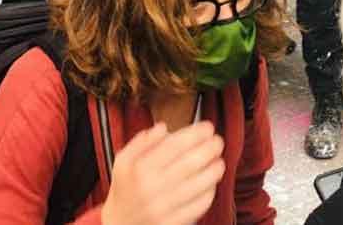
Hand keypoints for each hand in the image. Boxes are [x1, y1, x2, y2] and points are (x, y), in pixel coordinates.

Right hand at [101, 122, 225, 224]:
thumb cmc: (125, 189)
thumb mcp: (123, 161)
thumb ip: (141, 142)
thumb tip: (163, 127)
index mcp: (139, 169)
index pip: (174, 146)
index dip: (195, 134)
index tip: (207, 127)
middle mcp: (151, 188)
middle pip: (189, 164)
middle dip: (210, 149)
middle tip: (218, 141)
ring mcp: (163, 208)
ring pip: (198, 185)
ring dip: (214, 170)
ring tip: (219, 161)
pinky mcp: (173, 223)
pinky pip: (198, 206)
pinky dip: (209, 192)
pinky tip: (211, 183)